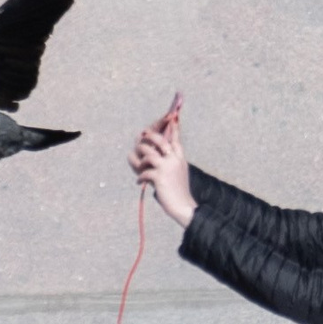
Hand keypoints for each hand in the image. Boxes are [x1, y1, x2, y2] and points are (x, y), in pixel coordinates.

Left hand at [129, 110, 195, 224]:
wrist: (184, 207)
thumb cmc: (179, 191)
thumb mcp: (179, 172)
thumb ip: (170, 161)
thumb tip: (154, 153)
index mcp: (179, 158)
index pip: (175, 139)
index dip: (172, 128)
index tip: (171, 117)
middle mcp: (174, 160)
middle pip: (159, 140)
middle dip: (147, 137)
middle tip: (141, 137)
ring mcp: (166, 168)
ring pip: (147, 154)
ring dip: (139, 160)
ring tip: (138, 166)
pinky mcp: (159, 177)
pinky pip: (143, 171)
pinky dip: (140, 177)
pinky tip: (140, 182)